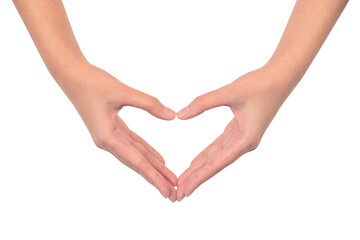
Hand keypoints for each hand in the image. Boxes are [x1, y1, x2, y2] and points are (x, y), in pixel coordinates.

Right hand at [59, 63, 177, 201]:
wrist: (72, 75)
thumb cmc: (92, 82)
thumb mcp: (122, 91)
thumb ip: (148, 103)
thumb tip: (172, 116)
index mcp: (107, 137)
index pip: (136, 161)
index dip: (154, 177)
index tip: (167, 191)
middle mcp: (108, 141)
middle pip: (137, 164)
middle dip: (156, 177)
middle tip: (174, 192)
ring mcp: (110, 136)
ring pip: (136, 155)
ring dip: (153, 167)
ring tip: (169, 178)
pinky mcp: (112, 129)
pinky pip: (133, 144)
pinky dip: (147, 152)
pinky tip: (158, 160)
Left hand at [176, 66, 291, 200]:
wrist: (279, 78)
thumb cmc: (260, 85)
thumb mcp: (230, 92)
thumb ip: (204, 103)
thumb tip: (181, 115)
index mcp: (246, 139)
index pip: (217, 163)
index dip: (200, 177)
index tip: (186, 190)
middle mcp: (244, 143)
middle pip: (215, 165)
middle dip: (196, 178)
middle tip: (178, 193)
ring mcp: (242, 138)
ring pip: (216, 157)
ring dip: (199, 169)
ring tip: (184, 181)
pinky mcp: (239, 131)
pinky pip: (219, 147)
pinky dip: (206, 155)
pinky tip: (196, 163)